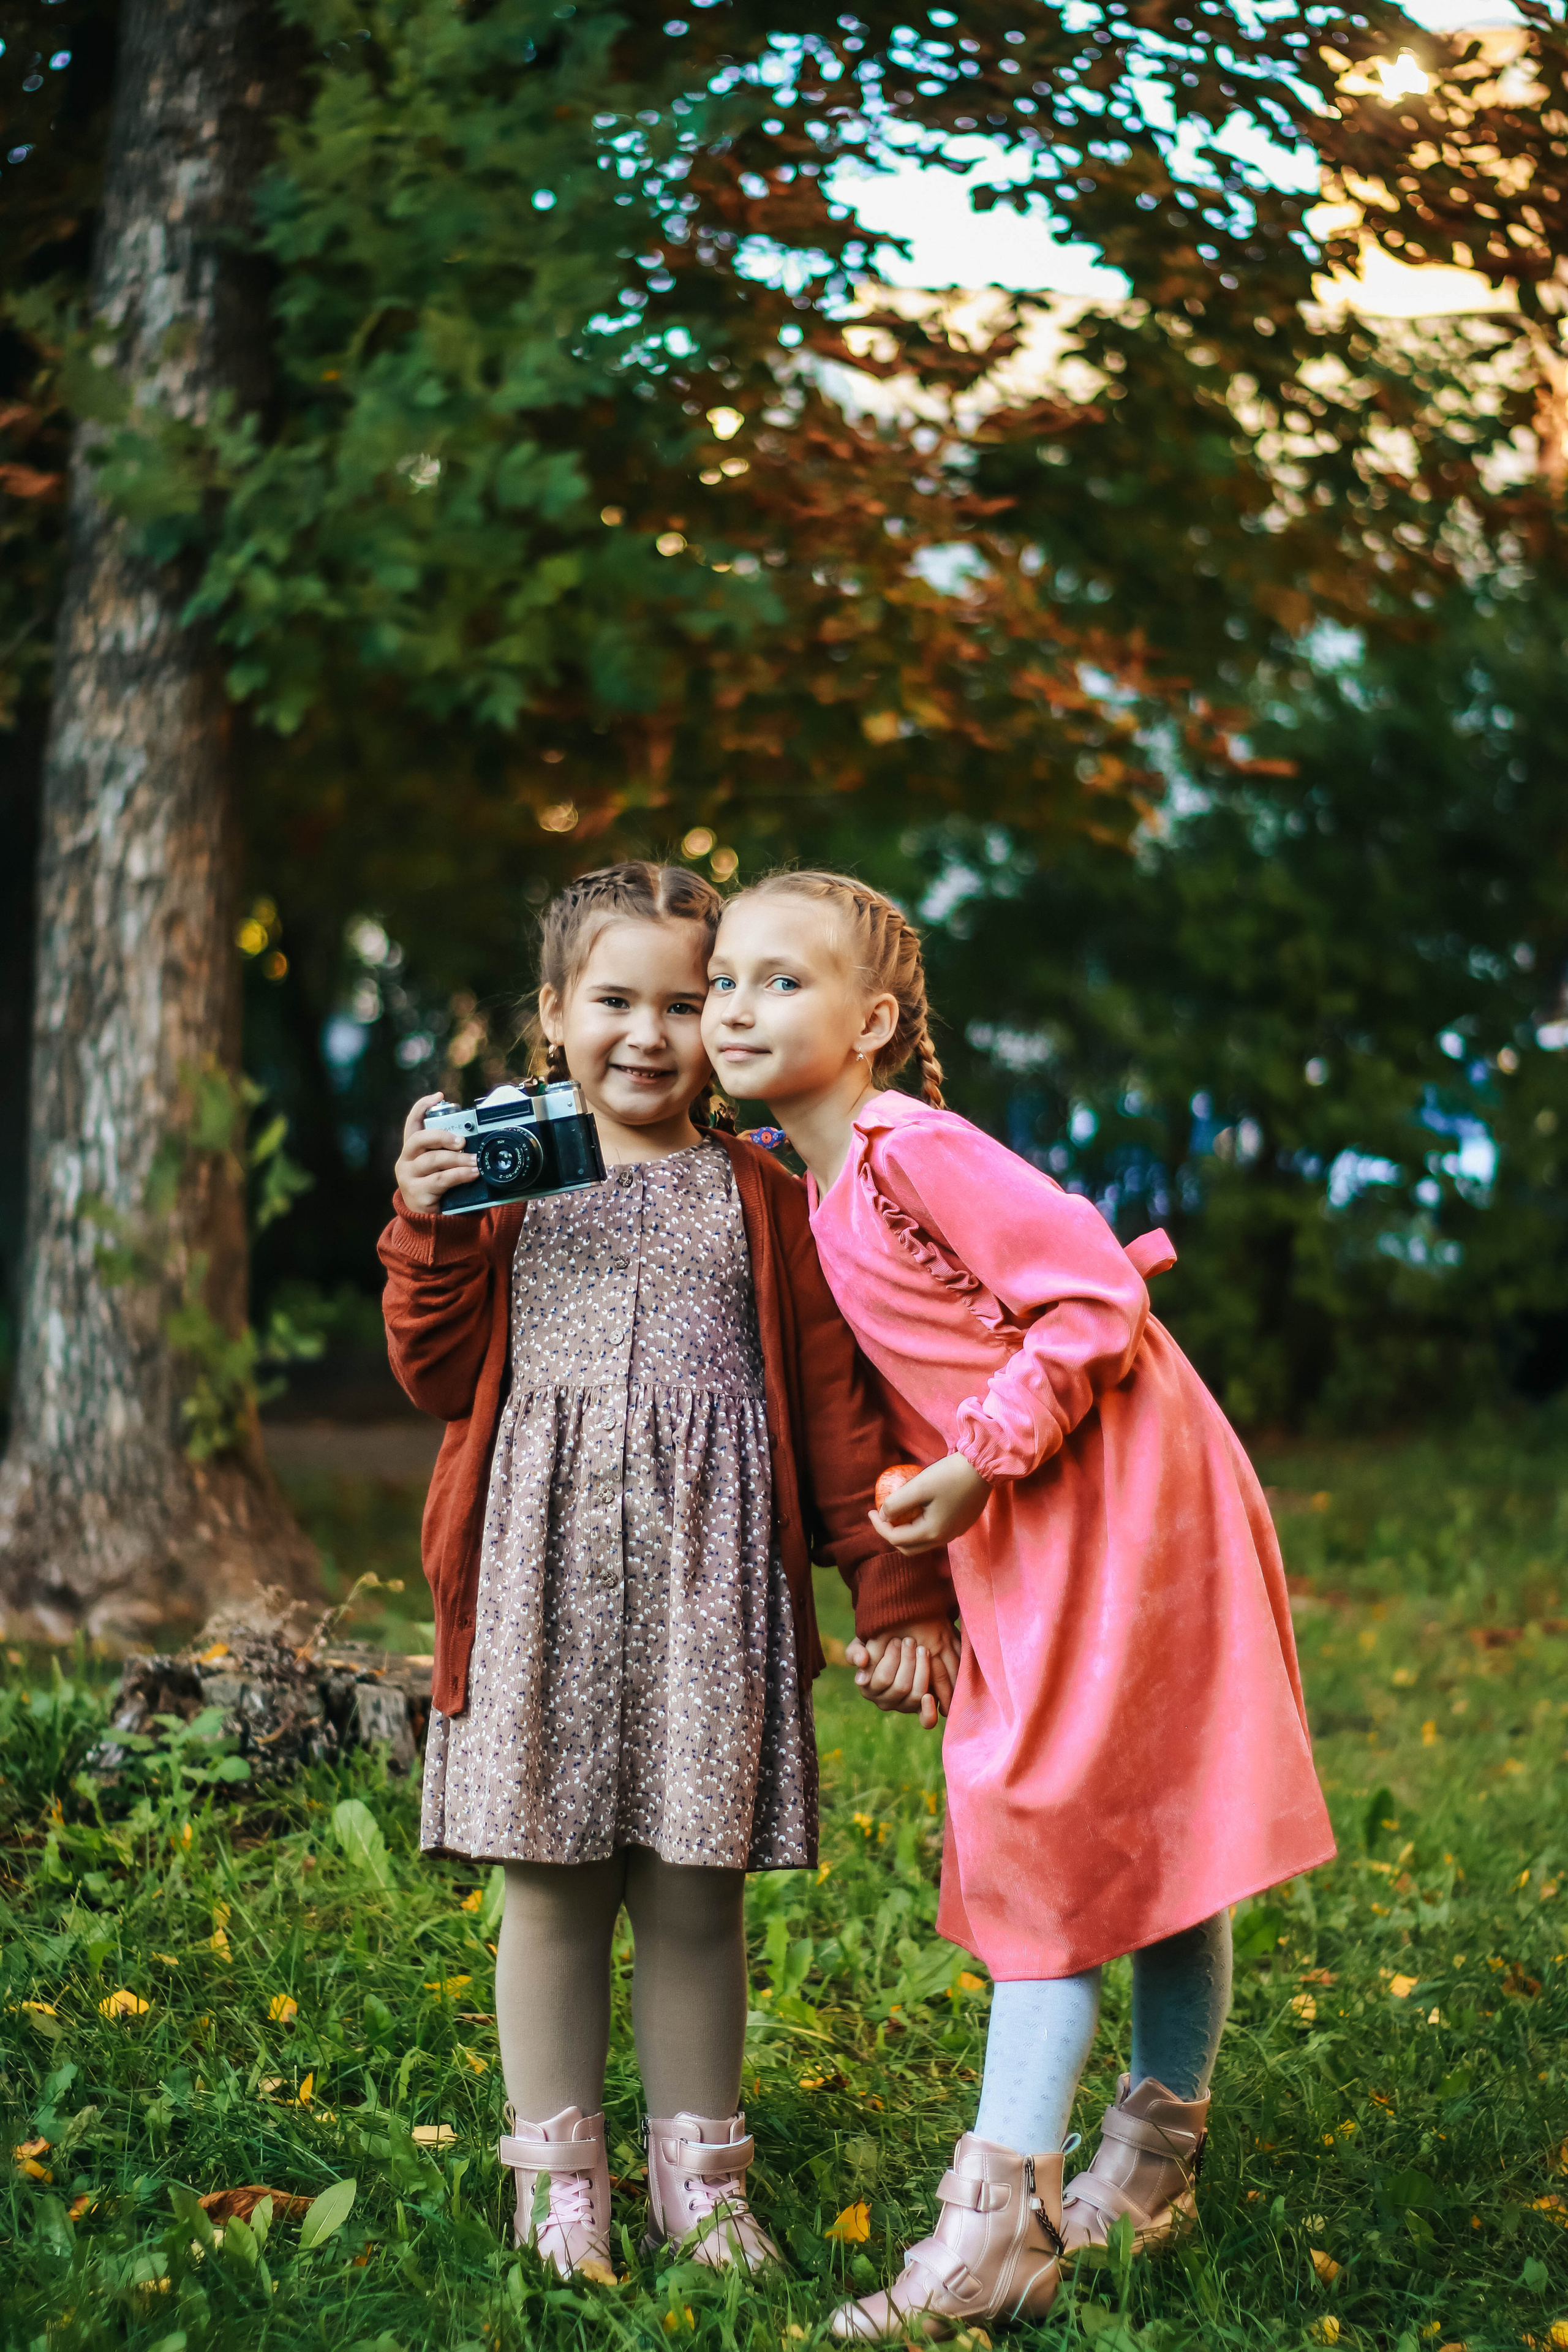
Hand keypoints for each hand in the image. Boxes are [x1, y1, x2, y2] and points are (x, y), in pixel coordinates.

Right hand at [394, 1093, 478, 1213]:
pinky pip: (441, 1181)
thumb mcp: (441, 1168)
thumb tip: (478, 1140)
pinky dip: (459, 1176)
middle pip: (420, 1140)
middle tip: (462, 1141)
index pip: (412, 1123)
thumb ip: (450, 1154)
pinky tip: (472, 1175)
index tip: (439, 1096)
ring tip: (475, 1162)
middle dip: (443, 1136)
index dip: (422, 1107)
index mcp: (412, 1151)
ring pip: (434, 1161)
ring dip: (458, 1160)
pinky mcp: (417, 1195)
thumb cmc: (440, 1190)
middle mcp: (406, 1161)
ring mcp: (409, 1178)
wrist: (428, 1225)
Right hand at [845, 1616, 961, 1730]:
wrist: (898, 1646)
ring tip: (922, 1650)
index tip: (896, 1640)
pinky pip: (926, 1720)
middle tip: (911, 1641)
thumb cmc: (878, 1644)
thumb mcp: (861, 1645)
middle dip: (908, 1661)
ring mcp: (903, 1707)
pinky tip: (931, 1695)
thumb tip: (862, 1661)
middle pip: (900, 1687)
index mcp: (868, 1689)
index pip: (882, 1678)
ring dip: (922, 1671)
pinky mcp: (921, 1709)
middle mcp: (884, 1702)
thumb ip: (855, 1651)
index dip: (891, 1659)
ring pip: (915, 1696)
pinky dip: (929, 1710)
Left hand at [868, 1452, 990, 1553]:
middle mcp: (945, 1539)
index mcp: (933, 1533)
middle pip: (909, 1547)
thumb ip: (896, 1503)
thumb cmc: (950, 1475)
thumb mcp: (918, 1487)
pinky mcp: (961, 1523)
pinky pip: (935, 1531)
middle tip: (881, 1516)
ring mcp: (955, 1532)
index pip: (897, 1539)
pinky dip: (919, 1525)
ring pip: (922, 1541)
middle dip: (891, 1534)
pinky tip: (917, 1508)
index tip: (870, 1510)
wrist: (984, 1466)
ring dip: (906, 1530)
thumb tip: (883, 1514)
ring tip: (897, 1512)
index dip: (879, 1526)